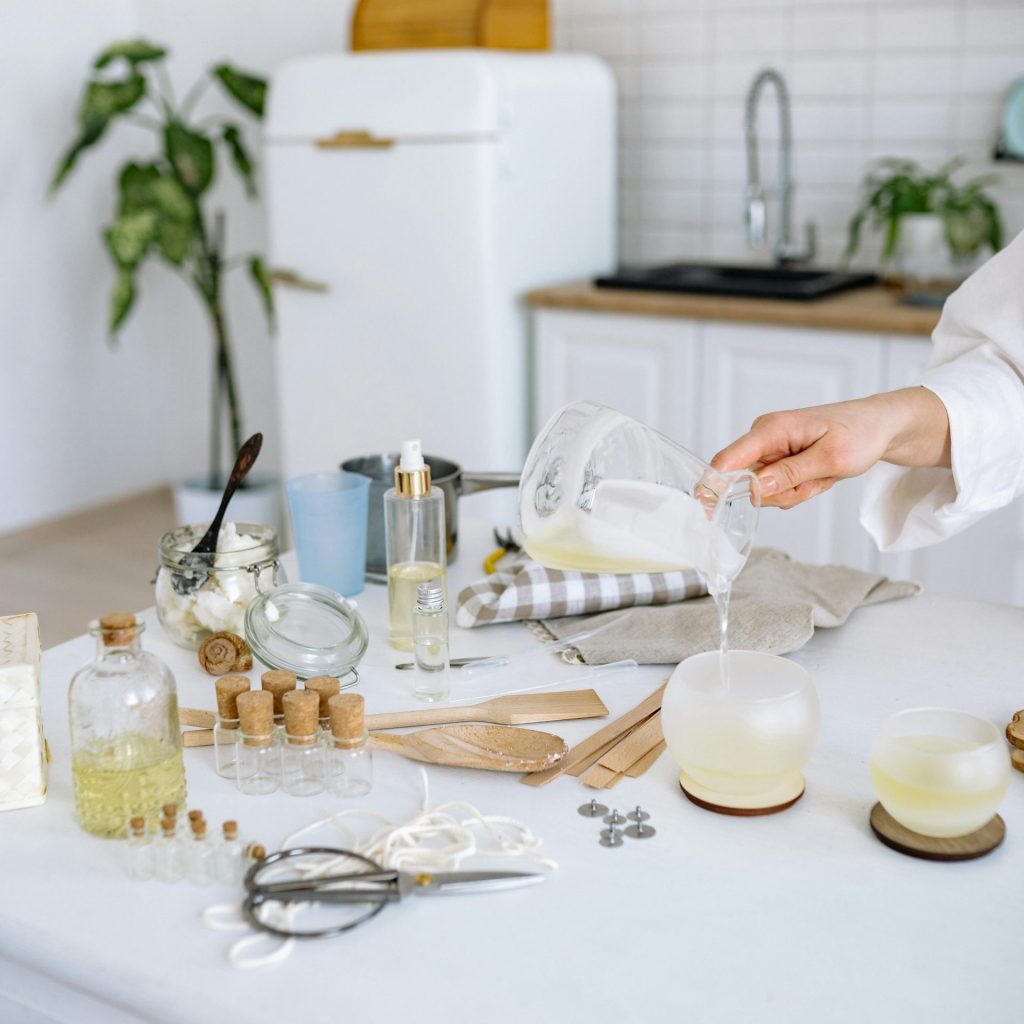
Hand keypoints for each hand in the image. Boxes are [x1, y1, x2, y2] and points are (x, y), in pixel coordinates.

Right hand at [711, 388, 950, 509]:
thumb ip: (790, 474)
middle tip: (814, 483)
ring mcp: (769, 449)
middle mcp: (763, 437)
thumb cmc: (859, 434)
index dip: (713, 485)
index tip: (707, 509)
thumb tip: (753, 488)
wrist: (878, 426)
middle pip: (747, 482)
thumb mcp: (831, 459)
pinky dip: (797, 489)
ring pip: (762, 489)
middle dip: (780, 493)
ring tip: (821, 477)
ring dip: (793, 492)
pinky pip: (775, 487)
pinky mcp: (776, 459)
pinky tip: (817, 477)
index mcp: (772, 429)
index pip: (728, 459)